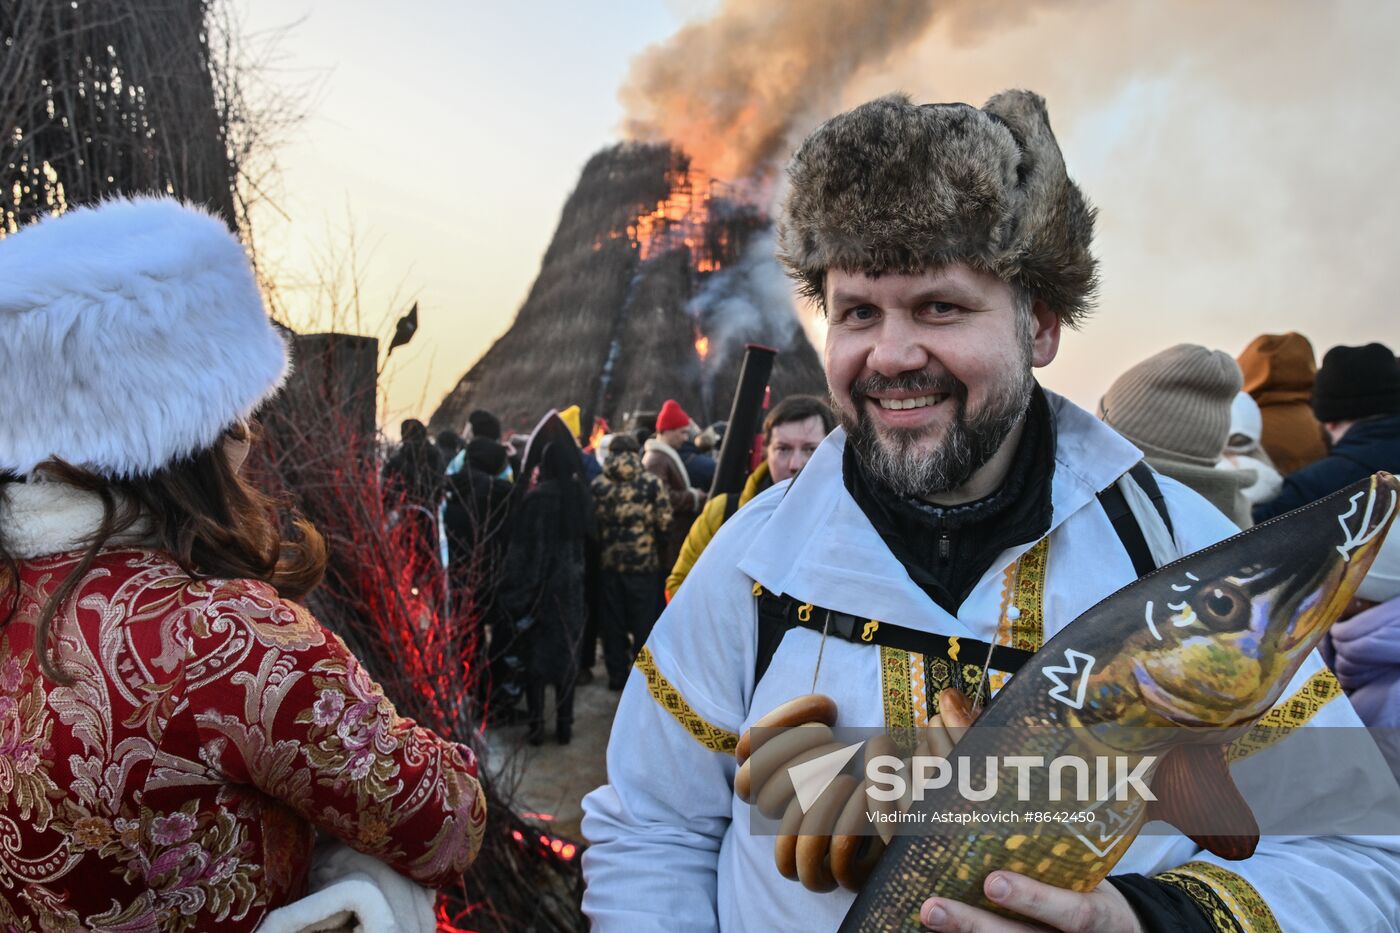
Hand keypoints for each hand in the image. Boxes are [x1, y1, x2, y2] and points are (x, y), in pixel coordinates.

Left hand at [920, 872, 1143, 932]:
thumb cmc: (1097, 888)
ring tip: (928, 915)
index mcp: (1101, 917)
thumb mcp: (1098, 874)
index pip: (1073, 913)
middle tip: (935, 907)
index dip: (1033, 899)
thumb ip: (1065, 852)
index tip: (993, 881)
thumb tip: (1016, 793)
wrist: (1122, 930)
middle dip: (977, 925)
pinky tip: (932, 929)